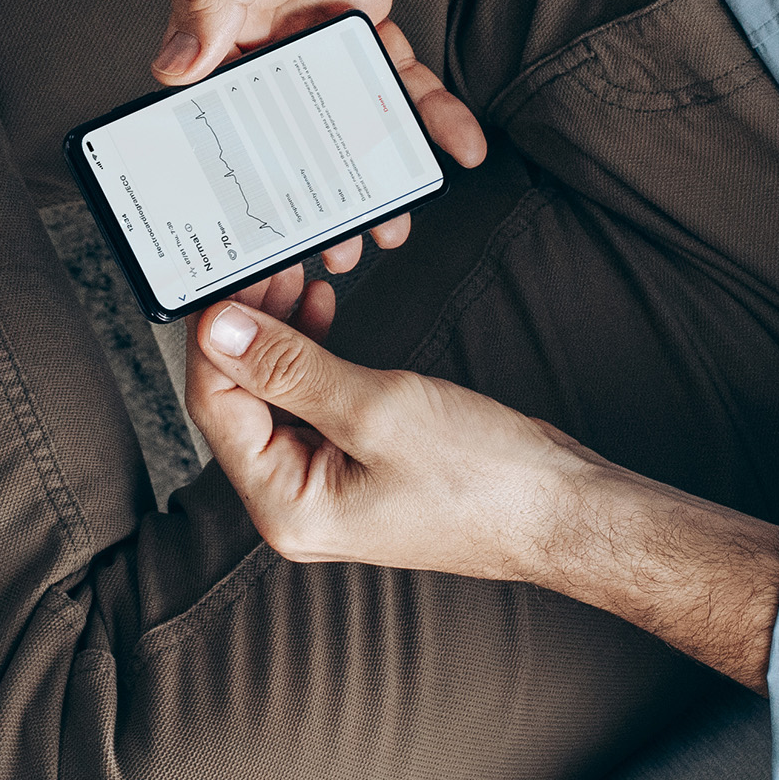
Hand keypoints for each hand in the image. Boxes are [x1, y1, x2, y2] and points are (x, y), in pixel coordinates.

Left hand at [181, 296, 778, 685]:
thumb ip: (291, 369)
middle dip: (247, 330)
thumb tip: (221, 332)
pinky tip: (320, 315)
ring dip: (280, 336)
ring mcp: (326, 488)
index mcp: (286, 509)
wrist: (562, 511)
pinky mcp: (356, 466)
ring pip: (275, 398)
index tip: (230, 280)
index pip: (216, 411)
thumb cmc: (485, 480)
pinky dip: (311, 357)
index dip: (217, 339)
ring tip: (294, 280)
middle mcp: (295, 506)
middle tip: (267, 268)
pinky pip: (312, 405)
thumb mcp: (377, 409)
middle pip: (238, 404)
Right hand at [200, 14, 481, 278]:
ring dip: (374, 172)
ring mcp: (322, 29)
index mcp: (220, 14)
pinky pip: (400, 80)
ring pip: (345, 117)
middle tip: (333, 245)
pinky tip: (460, 146)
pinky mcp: (371, 23)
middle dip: (312, 194)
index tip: (256, 227)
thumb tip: (173, 69)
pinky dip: (433, 117)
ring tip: (391, 220)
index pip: (212, 107)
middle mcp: (265, 29)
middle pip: (283, 129)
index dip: (231, 170)